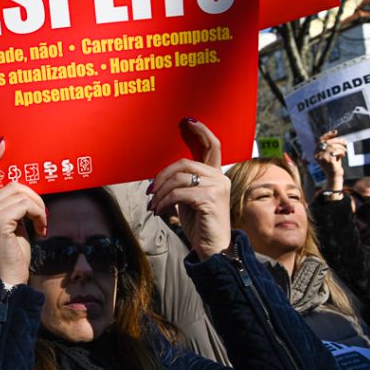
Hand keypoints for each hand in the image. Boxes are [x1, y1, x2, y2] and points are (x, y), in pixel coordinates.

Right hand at [0, 138, 46, 285]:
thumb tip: (25, 192)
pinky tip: (41, 229)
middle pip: (14, 184)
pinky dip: (38, 214)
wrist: (7, 281)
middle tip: (42, 218)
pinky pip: (25, 204)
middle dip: (35, 198)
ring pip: (21, 193)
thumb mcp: (12, 228)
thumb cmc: (12, 256)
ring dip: (39, 208)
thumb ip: (12, 209)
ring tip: (42, 226)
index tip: (2, 144)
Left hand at [148, 118, 231, 258]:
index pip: (213, 146)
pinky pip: (178, 194)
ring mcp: (217, 187)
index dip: (201, 131)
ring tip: (153, 205)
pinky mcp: (210, 199)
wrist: (213, 248)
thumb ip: (182, 184)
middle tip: (149, 191)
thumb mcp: (190, 200)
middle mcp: (220, 177)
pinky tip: (159, 211)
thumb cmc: (200, 224)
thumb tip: (158, 178)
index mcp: (216, 175)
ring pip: (178, 179)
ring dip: (160, 193)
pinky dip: (164, 202)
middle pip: (184, 163)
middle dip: (162, 176)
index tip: (188, 121)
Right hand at [313, 130, 345, 190]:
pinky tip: (343, 155)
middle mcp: (317, 155)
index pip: (320, 140)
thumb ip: (330, 146)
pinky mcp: (328, 160)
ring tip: (344, 151)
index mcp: (316, 152)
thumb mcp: (330, 154)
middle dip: (338, 141)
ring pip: (333, 146)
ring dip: (341, 147)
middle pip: (328, 142)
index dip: (328, 135)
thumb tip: (335, 134)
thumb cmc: (333, 165)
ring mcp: (322, 157)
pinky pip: (336, 151)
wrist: (334, 176)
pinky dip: (341, 152)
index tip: (335, 132)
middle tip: (345, 143)